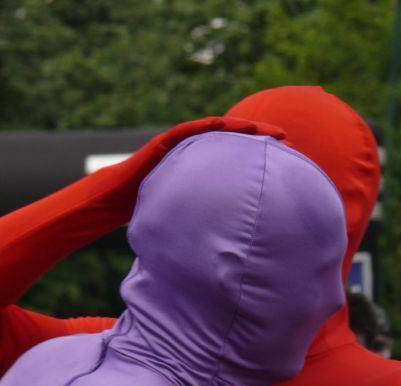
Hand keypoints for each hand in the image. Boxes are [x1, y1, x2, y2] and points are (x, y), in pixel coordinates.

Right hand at [90, 115, 284, 224]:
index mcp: (202, 167)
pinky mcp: (164, 142)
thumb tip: (231, 246)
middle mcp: (195, 152)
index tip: (286, 160)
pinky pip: (189, 130)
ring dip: (240, 126)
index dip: (259, 155)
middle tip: (286, 139)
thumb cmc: (149, 208)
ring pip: (216, 130)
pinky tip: (226, 124)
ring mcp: (179, 144)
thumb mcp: (188, 215)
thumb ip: (207, 219)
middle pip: (233, 140)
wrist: (114, 200)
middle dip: (260, 136)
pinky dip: (208, 126)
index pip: (237, 157)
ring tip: (264, 128)